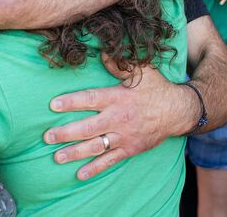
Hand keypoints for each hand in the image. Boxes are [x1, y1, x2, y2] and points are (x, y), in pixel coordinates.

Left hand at [43, 53, 197, 180]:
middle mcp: (119, 118)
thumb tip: (102, 52)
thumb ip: (121, 63)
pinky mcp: (130, 149)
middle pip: (88, 128)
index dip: (71, 102)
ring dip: (75, 153)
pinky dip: (95, 169)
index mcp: (118, 98)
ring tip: (57, 157)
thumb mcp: (143, 71)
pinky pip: (110, 161)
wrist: (178, 111)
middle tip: (47, 137)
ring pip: (96, 147)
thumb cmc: (157, 88)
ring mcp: (124, 136)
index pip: (91, 99)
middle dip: (66, 133)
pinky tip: (80, 174)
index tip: (53, 105)